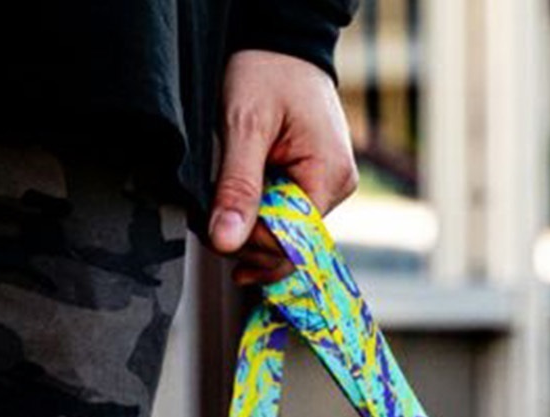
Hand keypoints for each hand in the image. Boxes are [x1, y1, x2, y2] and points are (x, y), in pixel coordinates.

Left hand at [209, 50, 358, 283]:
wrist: (281, 42)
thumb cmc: (267, 70)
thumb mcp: (244, 125)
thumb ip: (237, 187)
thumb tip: (226, 242)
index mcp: (329, 175)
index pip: (293, 239)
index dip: (253, 240)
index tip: (216, 225)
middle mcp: (337, 186)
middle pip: (293, 241)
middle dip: (250, 239)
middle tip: (211, 219)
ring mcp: (330, 185)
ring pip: (289, 232)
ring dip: (253, 228)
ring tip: (224, 209)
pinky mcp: (317, 182)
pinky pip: (290, 215)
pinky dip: (263, 216)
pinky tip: (242, 210)